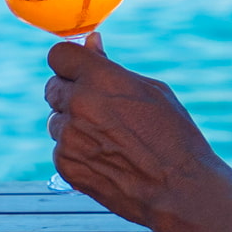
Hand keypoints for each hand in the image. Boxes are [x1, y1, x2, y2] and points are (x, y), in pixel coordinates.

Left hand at [44, 35, 231, 231]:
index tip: (79, 72)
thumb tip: (91, 42)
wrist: (179, 189)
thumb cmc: (173, 135)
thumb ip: (111, 67)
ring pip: (56, 121)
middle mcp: (78, 104)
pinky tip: (106, 160)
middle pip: (52, 87)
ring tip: (109, 141)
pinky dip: (76, 154)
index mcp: (100, 79)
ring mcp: (68, 137)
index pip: (59, 55)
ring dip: (73, 126)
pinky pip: (59, 150)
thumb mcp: (150, 91)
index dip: (69, 63)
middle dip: (70, 94)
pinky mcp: (65, 165)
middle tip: (98, 110)